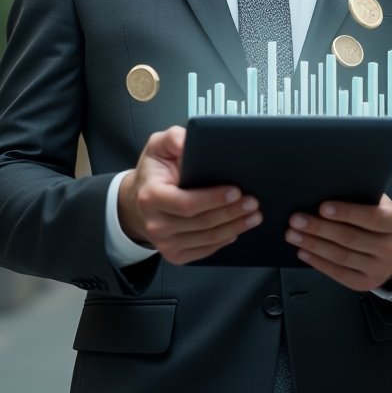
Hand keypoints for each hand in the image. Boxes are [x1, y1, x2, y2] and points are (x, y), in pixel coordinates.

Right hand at [117, 126, 262, 264]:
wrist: (138, 201)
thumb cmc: (153, 172)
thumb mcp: (158, 145)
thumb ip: (173, 138)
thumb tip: (189, 142)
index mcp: (151, 197)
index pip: (187, 203)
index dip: (214, 199)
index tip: (235, 191)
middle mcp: (156, 223)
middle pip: (202, 222)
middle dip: (231, 212)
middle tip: (253, 201)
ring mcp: (164, 243)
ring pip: (207, 238)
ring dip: (234, 227)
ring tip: (253, 215)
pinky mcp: (175, 254)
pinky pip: (205, 250)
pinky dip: (224, 240)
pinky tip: (236, 229)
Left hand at [285, 194, 391, 291]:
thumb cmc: (378, 219)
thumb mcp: (378, 204)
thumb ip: (361, 197)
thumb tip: (327, 189)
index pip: (371, 217)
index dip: (346, 212)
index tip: (322, 207)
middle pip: (351, 238)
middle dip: (320, 228)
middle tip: (296, 219)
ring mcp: (380, 269)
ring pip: (341, 256)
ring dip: (313, 245)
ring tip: (293, 235)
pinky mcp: (366, 283)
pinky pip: (339, 274)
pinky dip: (318, 263)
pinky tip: (303, 252)